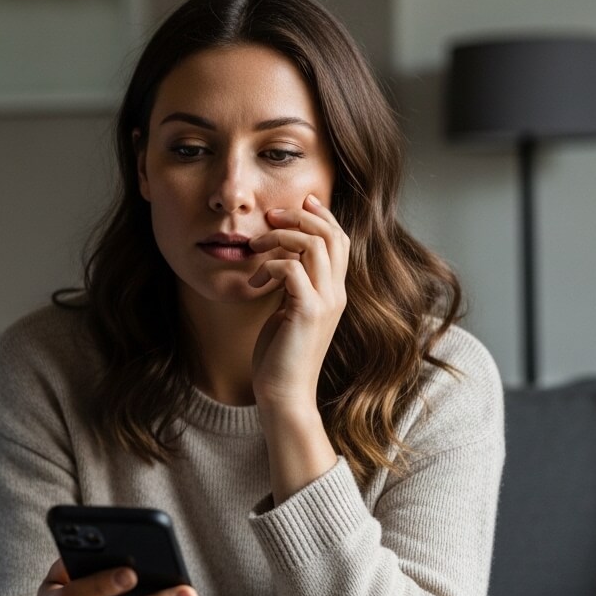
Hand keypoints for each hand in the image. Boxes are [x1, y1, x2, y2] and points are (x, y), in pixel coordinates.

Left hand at [246, 193, 348, 410]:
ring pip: (314, 245)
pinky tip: (256, 279)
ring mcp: (325, 302)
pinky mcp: (306, 312)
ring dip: (281, 236)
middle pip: (331, 235)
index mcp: (334, 291)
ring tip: (257, 245)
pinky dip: (270, 265)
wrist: (284, 393)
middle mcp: (336, 293)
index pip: (339, 240)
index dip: (322, 216)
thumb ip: (293, 286)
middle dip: (301, 216)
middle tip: (271, 215)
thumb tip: (281, 260)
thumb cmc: (281, 354)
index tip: (298, 202)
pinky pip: (291, 269)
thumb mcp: (289, 311)